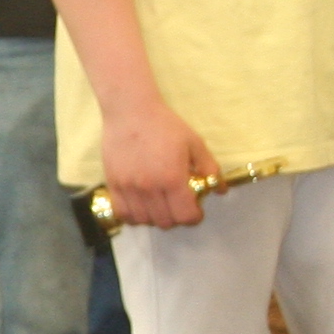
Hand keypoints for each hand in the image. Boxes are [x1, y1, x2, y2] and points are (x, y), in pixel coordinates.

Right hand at [100, 100, 219, 229]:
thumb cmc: (165, 125)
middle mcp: (150, 187)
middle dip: (176, 217)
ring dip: (155, 217)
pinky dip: (133, 216)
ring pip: (144, 220)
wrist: (130, 111)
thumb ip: (210, 168)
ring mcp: (129, 187)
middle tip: (178, 204)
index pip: (185, 216)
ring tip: (159, 205)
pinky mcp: (113, 184)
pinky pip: (123, 213)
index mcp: (172, 178)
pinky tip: (140, 206)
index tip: (195, 210)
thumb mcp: (195, 143)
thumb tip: (220, 190)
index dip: (194, 217)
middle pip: (165, 222)